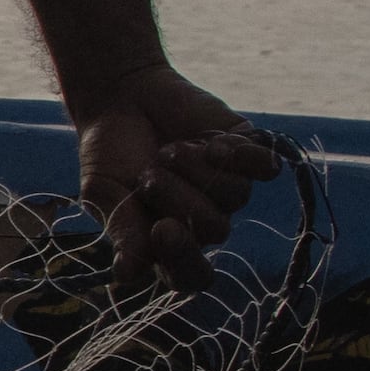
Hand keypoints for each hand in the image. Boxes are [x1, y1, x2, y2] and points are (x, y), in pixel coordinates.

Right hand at [75, 62, 276, 290]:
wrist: (123, 95)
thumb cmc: (108, 150)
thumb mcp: (104, 191)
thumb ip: (123, 228)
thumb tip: (127, 274)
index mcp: (166, 239)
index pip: (190, 275)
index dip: (183, 258)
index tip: (161, 228)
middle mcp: (203, 217)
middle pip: (215, 230)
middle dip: (179, 199)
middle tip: (149, 172)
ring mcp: (227, 185)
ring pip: (236, 196)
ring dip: (197, 170)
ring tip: (169, 149)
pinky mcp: (246, 151)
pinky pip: (265, 166)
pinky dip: (240, 156)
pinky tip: (211, 143)